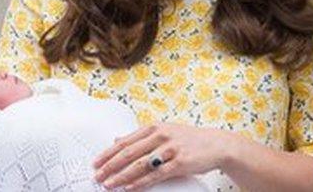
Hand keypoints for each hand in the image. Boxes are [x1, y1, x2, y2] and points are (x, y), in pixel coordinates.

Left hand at [93, 122, 234, 189]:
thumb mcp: (164, 131)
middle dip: (110, 166)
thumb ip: (141, 136)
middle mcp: (161, 135)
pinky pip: (156, 175)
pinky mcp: (180, 162)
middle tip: (98, 176)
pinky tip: (130, 188)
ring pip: (140, 164)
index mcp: (155, 127)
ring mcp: (171, 149)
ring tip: (109, 184)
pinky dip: (141, 182)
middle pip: (129, 152)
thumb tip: (117, 139)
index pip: (125, 141)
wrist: (216, 144)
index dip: (108, 153)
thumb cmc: (189, 139)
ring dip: (122, 176)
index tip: (96, 163)